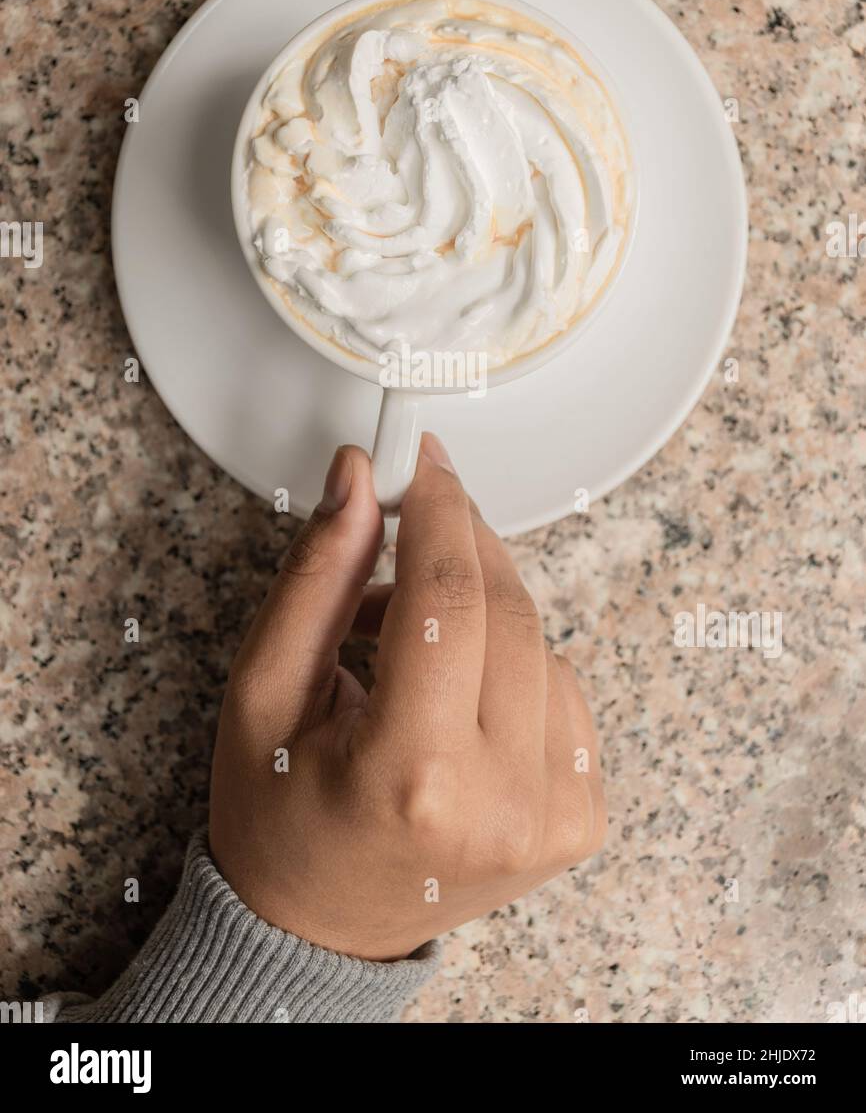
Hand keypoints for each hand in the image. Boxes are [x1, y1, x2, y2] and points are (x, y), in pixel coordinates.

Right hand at [209, 434, 605, 960]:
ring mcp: (553, 816)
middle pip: (507, 608)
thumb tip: (358, 479)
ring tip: (404, 636)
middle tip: (410, 516)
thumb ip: (318, 577)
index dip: (438, 508)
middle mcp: (501, 801)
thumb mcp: (266, 690)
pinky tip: (453, 685)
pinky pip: (563, 687)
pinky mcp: (578, 818)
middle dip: (461, 541)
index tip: (421, 462)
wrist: (318, 928)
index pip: (450, 597)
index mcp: (414, 775)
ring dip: (479, 607)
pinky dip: (512, 661)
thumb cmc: (279, 818)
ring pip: (541, 641)